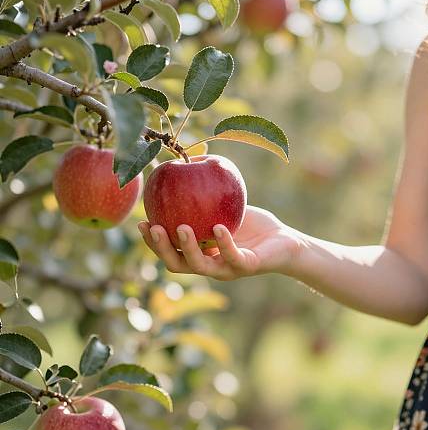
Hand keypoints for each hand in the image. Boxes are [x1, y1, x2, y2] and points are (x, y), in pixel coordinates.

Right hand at [138, 206, 303, 279]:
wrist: (283, 241)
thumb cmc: (251, 224)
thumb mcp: (223, 207)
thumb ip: (203, 194)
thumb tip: (185, 160)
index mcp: (199, 254)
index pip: (170, 251)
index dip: (153, 241)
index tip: (141, 222)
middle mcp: (209, 265)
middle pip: (177, 264)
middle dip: (161, 248)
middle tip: (152, 228)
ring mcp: (227, 269)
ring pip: (200, 266)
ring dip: (188, 248)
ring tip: (180, 228)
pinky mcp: (247, 267)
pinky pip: (233, 257)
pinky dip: (224, 243)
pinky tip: (217, 227)